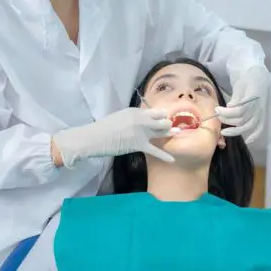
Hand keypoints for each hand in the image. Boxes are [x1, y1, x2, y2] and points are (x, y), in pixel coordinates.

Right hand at [52, 108, 173, 166]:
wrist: (93, 138)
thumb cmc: (103, 128)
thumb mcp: (120, 117)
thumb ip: (132, 118)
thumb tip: (141, 123)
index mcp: (135, 111)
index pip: (155, 111)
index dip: (161, 116)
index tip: (164, 119)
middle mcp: (141, 119)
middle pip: (162, 120)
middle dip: (168, 124)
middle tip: (172, 127)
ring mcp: (141, 131)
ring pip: (161, 131)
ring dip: (169, 133)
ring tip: (177, 134)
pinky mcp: (139, 144)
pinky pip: (155, 150)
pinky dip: (164, 155)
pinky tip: (172, 159)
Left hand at [217, 65, 269, 143]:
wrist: (258, 79)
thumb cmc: (246, 81)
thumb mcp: (240, 85)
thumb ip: (237, 97)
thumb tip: (231, 106)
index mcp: (253, 97)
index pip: (240, 109)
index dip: (227, 112)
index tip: (217, 110)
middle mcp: (258, 107)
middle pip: (242, 119)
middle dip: (227, 120)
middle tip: (217, 116)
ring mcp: (260, 113)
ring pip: (248, 126)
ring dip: (234, 131)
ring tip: (223, 131)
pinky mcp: (261, 117)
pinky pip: (259, 130)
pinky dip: (253, 137)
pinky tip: (245, 141)